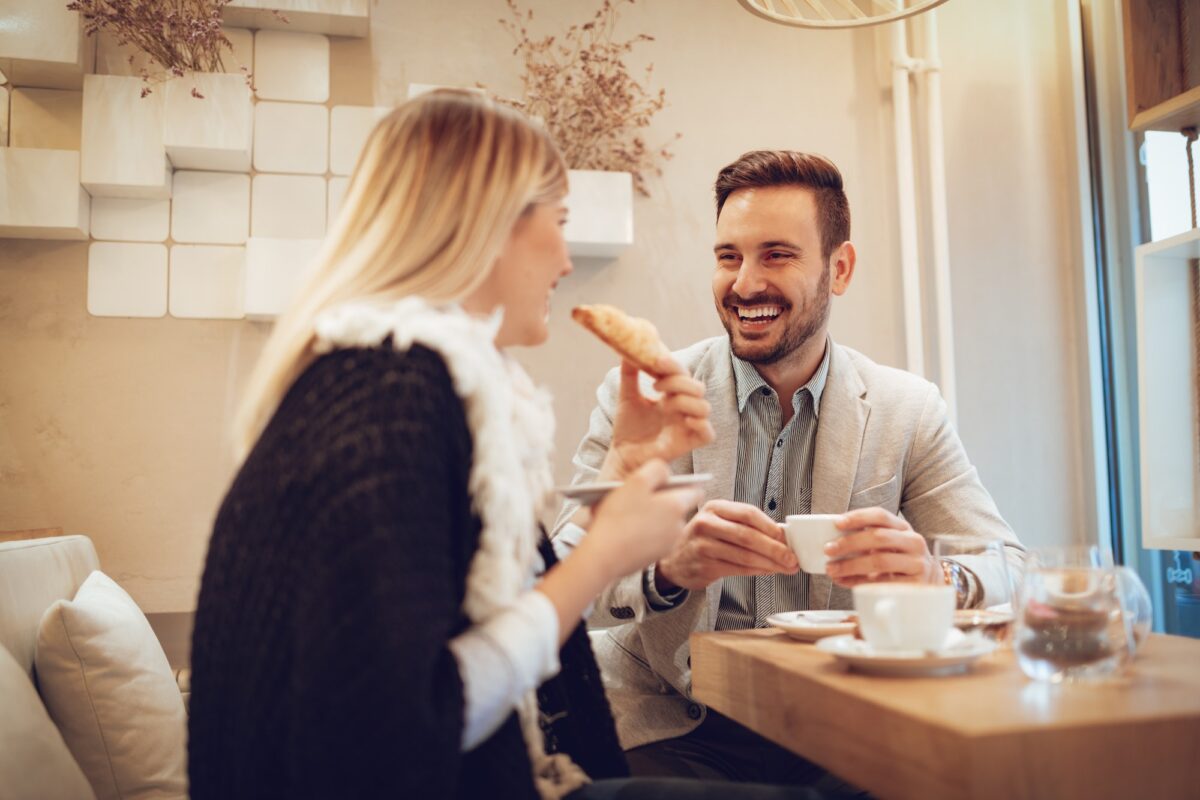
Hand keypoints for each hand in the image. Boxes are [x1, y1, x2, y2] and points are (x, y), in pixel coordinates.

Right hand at [583, 459, 705, 581]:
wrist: (603, 556)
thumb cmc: (618, 517)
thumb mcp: (636, 481)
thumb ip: (657, 469)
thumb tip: (666, 472)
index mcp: (677, 506)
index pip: (696, 491)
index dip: (682, 484)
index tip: (667, 482)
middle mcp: (678, 527)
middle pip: (679, 507)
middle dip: (665, 501)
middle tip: (642, 497)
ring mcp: (668, 544)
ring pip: (666, 523)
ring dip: (654, 517)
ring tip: (631, 514)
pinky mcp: (655, 557)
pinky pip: (656, 539)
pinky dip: (646, 533)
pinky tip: (627, 530)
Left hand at [600, 357, 714, 479]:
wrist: (622, 455)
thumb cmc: (628, 428)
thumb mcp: (627, 396)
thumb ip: (629, 374)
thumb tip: (627, 350)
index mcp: (672, 394)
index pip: (682, 374)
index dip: (673, 365)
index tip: (657, 360)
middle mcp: (683, 408)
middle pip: (697, 387)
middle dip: (678, 382)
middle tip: (656, 385)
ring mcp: (688, 425)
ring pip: (704, 407)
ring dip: (684, 401)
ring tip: (663, 406)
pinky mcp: (690, 443)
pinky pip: (707, 433)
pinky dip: (699, 423)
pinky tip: (682, 420)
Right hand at [655, 500, 798, 591]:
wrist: (674, 560)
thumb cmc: (702, 540)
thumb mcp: (719, 523)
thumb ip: (745, 526)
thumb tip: (781, 537)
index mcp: (714, 508)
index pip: (748, 513)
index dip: (770, 526)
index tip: (786, 537)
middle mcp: (706, 524)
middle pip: (748, 536)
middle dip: (775, 549)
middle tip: (791, 557)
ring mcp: (703, 545)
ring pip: (745, 555)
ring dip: (770, 563)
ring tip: (784, 567)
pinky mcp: (705, 565)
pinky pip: (738, 569)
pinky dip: (757, 571)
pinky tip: (767, 571)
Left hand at [823, 507, 939, 587]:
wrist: (931, 583)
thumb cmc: (901, 561)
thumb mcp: (890, 545)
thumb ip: (868, 540)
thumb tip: (833, 542)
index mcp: (903, 528)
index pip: (880, 515)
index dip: (858, 517)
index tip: (837, 523)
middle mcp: (914, 542)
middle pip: (878, 537)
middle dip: (849, 543)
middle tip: (828, 549)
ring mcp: (917, 563)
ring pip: (880, 561)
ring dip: (851, 565)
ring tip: (832, 569)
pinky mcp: (916, 584)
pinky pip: (883, 583)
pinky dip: (860, 582)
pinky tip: (846, 582)